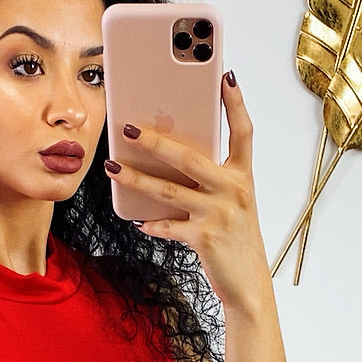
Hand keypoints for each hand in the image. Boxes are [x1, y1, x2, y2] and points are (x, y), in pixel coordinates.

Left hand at [104, 73, 269, 311]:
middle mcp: (234, 191)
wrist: (248, 284)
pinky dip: (151, 224)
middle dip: (155, 141)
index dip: (236, 104)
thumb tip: (172, 158)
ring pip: (169, 190)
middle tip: (128, 127)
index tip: (225, 77)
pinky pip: (169, 226)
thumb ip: (210, 180)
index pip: (243, 132)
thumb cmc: (236, 241)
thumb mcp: (232, 204)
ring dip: (136, 178)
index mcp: (242, 177)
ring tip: (113, 167)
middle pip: (189, 158)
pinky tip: (138, 221)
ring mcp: (219, 214)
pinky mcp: (205, 238)